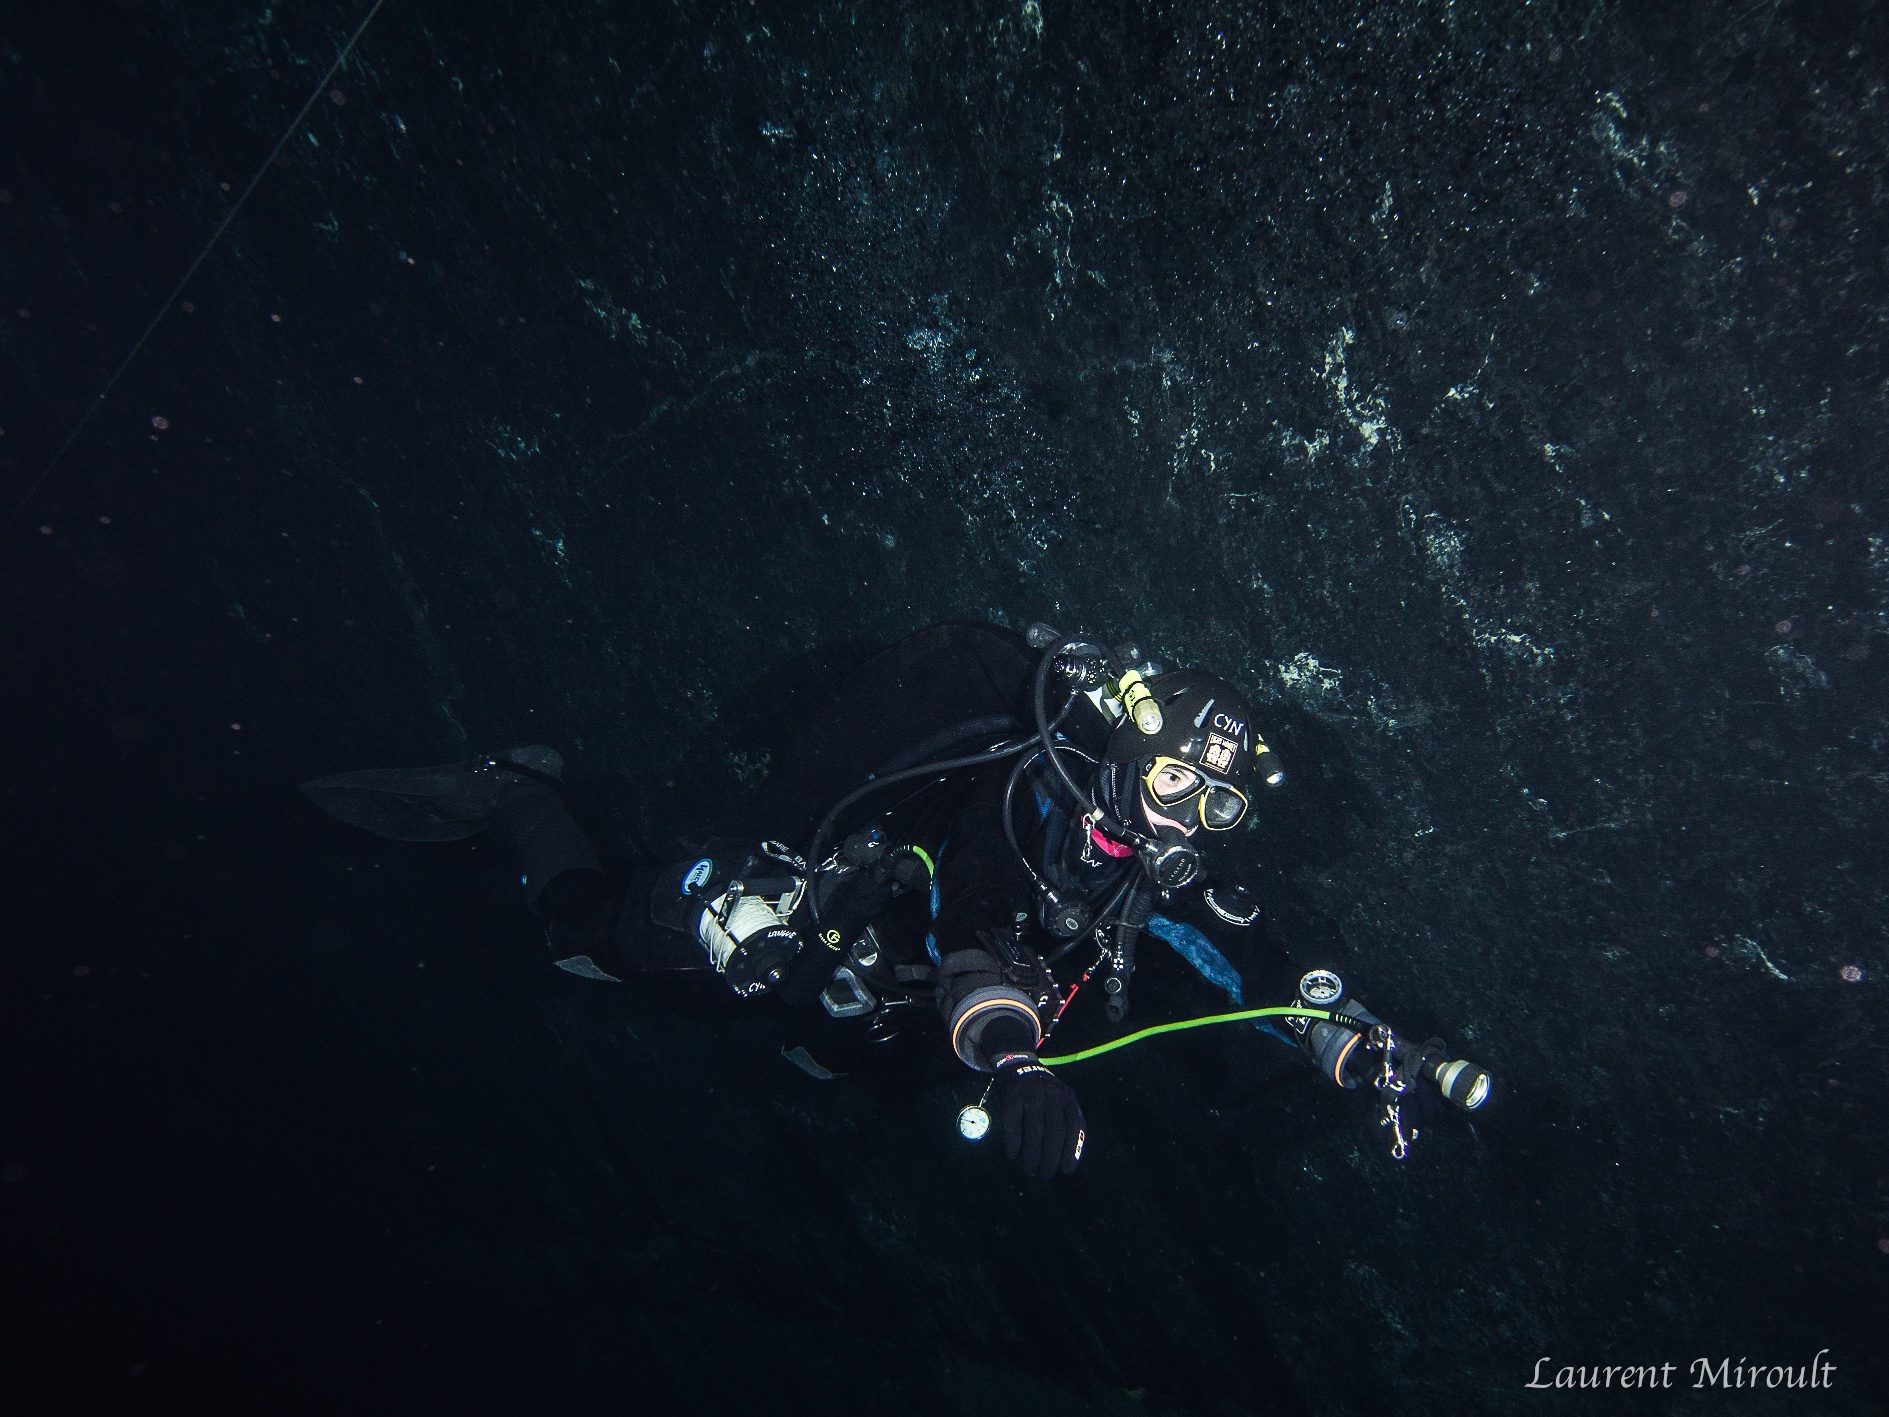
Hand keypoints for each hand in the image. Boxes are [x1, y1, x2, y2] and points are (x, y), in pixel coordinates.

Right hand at [994, 1061, 1084, 1178]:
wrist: (1018, 1064)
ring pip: (1034, 1129)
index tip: (1067, 1171)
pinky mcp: (1012, 1095)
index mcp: (1068, 1099)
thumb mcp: (1061, 1102)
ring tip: (1030, 1170)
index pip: (1074, 1127)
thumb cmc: (1043, 1094)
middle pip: (1054, 1131)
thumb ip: (1066, 1124)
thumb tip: (1068, 1160)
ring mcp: (1032, 1094)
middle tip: (1045, 1175)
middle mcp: (1053, 1095)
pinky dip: (1013, 1141)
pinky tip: (1012, 1155)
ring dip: (1032, 1153)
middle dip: (1051, 1156)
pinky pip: (1013, 1121)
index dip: (1072, 1150)